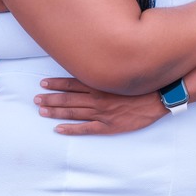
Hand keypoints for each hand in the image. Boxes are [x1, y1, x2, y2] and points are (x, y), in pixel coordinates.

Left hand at [35, 78, 166, 134]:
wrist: (159, 100)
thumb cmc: (142, 85)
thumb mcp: (122, 74)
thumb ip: (106, 72)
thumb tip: (92, 65)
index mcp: (100, 86)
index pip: (71, 84)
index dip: (56, 84)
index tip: (43, 83)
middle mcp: (97, 99)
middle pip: (68, 99)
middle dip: (50, 99)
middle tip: (36, 99)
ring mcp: (101, 114)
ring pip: (73, 113)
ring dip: (56, 113)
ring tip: (42, 112)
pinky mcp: (108, 126)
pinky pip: (85, 129)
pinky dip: (71, 130)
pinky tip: (59, 130)